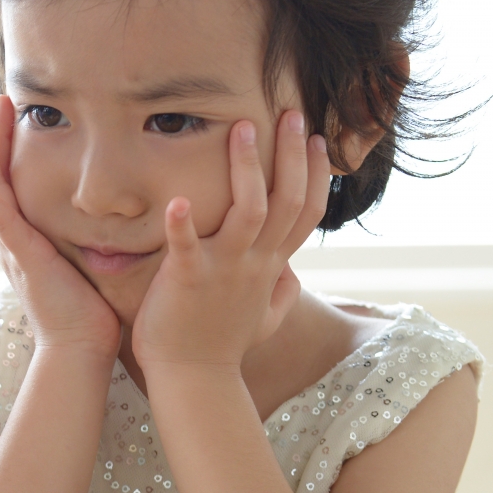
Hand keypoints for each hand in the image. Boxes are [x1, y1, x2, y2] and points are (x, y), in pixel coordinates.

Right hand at [0, 96, 119, 359]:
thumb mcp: (78, 265)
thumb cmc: (85, 312)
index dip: (4, 150)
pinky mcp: (24, 260)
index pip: (9, 184)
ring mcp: (14, 248)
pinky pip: (0, 225)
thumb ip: (75, 242)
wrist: (79, 348)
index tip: (7, 115)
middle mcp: (11, 239)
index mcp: (24, 238)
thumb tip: (95, 222)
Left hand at [131, 111, 328, 371]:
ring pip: (249, 210)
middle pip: (287, 200)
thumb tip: (295, 275)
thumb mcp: (264, 320)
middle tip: (289, 112)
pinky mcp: (187, 280)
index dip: (314, 174)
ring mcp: (224, 271)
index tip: (315, 139)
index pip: (304, 213)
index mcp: (270, 267)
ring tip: (241, 127)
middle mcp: (254, 263)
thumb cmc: (222, 347)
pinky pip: (187, 246)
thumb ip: (282, 294)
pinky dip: (182, 222)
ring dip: (247, 168)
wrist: (194, 380)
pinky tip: (176, 198)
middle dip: (290, 154)